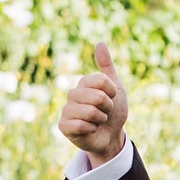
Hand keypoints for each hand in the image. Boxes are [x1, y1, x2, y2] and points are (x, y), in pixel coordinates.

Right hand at [58, 41, 128, 164]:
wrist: (111, 136)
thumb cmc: (113, 112)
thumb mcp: (115, 88)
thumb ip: (107, 67)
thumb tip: (100, 43)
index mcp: (84, 83)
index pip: (103, 81)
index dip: (112, 92)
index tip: (111, 98)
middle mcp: (72, 94)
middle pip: (98, 97)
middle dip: (108, 108)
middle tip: (104, 112)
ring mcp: (66, 110)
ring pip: (91, 112)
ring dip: (101, 119)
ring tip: (98, 121)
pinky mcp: (64, 126)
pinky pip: (81, 125)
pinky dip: (91, 129)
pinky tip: (89, 130)